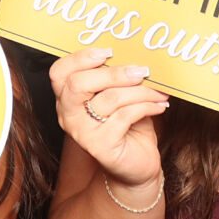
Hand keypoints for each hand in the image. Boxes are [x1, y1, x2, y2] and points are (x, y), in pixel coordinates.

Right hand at [50, 47, 167, 191]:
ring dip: (139, 90)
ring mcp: (81, 132)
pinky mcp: (100, 146)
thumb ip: (116, 77)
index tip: (108, 52)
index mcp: (67, 98)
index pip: (59, 72)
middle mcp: (68, 114)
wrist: (135, 166)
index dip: (80, 58)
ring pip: (109, 99)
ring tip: (159, 90)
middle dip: (114, 73)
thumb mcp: (117, 95)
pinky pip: (125, 116)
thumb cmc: (127, 125)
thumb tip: (136, 53)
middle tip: (142, 71)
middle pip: (78, 83)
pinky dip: (146, 106)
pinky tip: (159, 105)